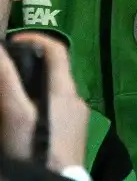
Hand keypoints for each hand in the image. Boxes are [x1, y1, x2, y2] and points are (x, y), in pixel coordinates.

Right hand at [0, 35, 88, 171]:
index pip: (57, 48)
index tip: (10, 42)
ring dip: (32, 89)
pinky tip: (25, 121)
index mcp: (65, 89)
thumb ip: (6, 80)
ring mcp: (78, 117)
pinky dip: (40, 107)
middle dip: (29, 67)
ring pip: (54, 92)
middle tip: (4, 74)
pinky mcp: (75, 133)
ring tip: (8, 99)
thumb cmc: (33, 148)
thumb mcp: (14, 114)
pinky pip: (57, 110)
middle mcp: (77, 98)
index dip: (34, 38)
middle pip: (54, 71)